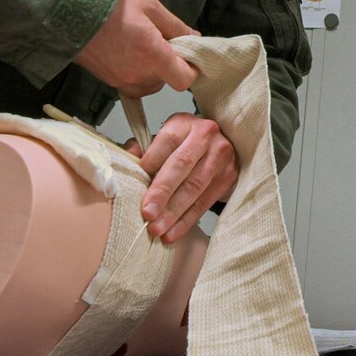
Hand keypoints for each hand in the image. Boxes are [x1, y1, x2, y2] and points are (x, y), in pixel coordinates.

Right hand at [73, 0, 197, 94]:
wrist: (70, 11)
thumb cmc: (113, 5)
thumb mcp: (150, 7)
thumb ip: (176, 26)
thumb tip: (194, 38)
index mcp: (152, 55)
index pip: (184, 80)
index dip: (190, 70)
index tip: (188, 57)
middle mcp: (138, 75)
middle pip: (166, 81)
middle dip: (168, 65)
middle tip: (161, 42)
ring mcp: (122, 82)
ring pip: (149, 85)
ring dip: (152, 71)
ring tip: (142, 47)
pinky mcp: (109, 83)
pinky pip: (132, 85)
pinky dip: (137, 74)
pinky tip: (130, 54)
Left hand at [138, 112, 237, 243]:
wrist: (219, 146)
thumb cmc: (184, 145)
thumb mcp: (163, 140)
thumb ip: (144, 150)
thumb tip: (126, 160)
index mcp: (184, 123)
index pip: (166, 141)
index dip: (150, 163)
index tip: (136, 184)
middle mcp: (206, 135)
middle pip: (181, 165)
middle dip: (162, 192)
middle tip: (147, 213)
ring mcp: (221, 155)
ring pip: (195, 187)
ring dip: (174, 212)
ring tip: (157, 229)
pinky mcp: (229, 175)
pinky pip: (205, 201)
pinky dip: (187, 220)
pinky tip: (172, 232)